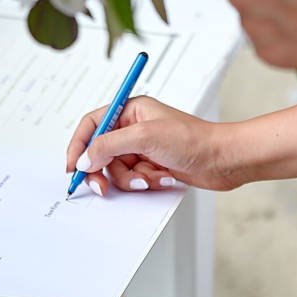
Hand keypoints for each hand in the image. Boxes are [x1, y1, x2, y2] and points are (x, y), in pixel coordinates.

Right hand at [64, 98, 296, 195]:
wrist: (224, 159)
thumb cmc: (193, 140)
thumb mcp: (144, 137)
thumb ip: (108, 145)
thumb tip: (84, 158)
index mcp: (130, 110)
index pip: (92, 123)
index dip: (79, 145)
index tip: (73, 166)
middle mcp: (135, 127)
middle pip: (101, 151)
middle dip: (103, 170)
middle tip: (101, 186)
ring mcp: (144, 147)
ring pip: (116, 169)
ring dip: (130, 178)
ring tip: (149, 178)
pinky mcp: (154, 165)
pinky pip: (134, 178)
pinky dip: (144, 182)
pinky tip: (162, 178)